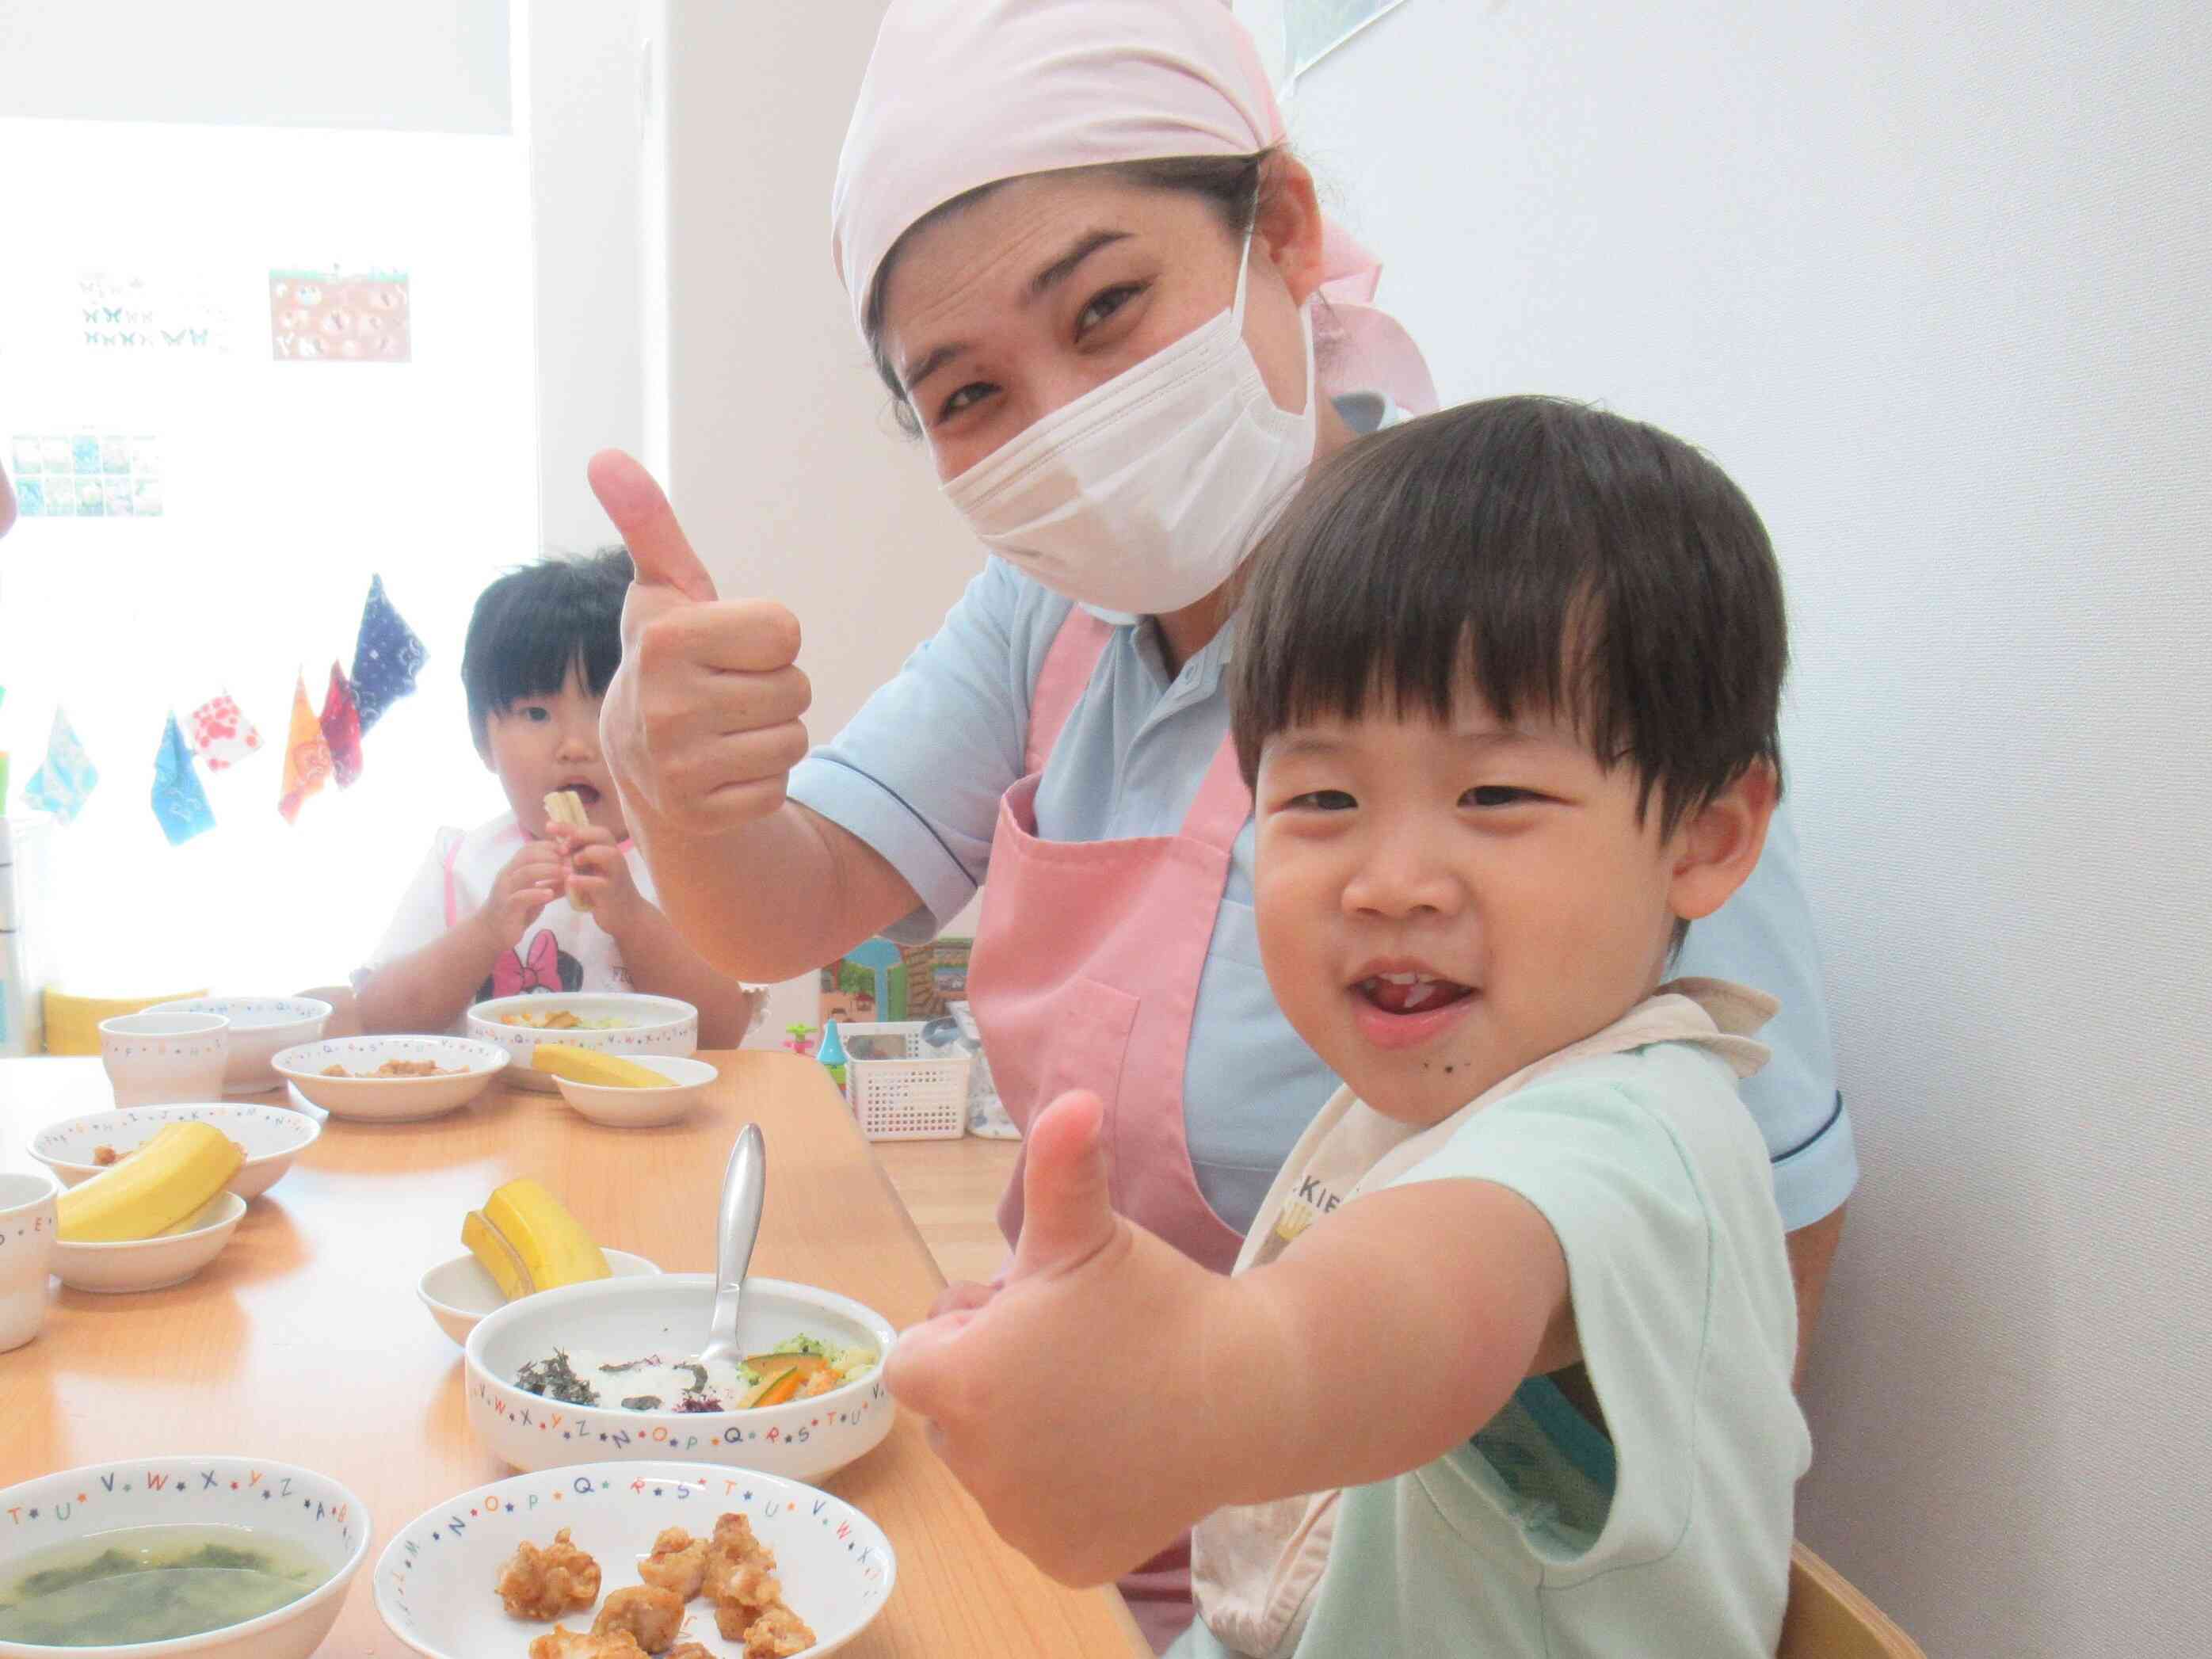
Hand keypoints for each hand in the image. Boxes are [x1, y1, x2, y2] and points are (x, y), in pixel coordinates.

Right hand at [475, 841, 564, 950]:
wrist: (492, 933)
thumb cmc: (516, 911)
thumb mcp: (536, 896)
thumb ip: (552, 885)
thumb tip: (574, 877)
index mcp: (513, 869)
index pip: (529, 849)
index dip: (548, 846)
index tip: (567, 849)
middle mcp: (507, 875)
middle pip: (529, 856)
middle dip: (552, 856)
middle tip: (571, 861)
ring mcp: (505, 890)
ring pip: (526, 872)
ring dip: (549, 870)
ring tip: (567, 873)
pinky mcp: (507, 907)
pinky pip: (521, 896)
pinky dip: (537, 893)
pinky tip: (550, 894)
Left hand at [547, 822, 645, 930]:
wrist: (627, 916)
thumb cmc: (604, 891)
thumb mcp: (590, 871)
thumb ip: (575, 859)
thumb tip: (551, 849)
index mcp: (606, 849)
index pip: (589, 830)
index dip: (568, 826)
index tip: (548, 827)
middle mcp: (614, 858)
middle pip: (603, 835)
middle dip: (579, 835)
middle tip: (562, 846)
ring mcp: (615, 874)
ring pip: (608, 855)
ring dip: (588, 854)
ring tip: (573, 861)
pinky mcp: (612, 893)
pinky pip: (600, 883)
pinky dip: (583, 881)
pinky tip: (570, 882)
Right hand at [587, 451, 813, 834]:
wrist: (640, 760)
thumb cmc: (671, 660)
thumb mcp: (663, 590)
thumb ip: (648, 524)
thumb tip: (605, 456)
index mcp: (664, 640)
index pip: (786, 630)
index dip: (766, 639)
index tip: (725, 649)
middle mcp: (664, 706)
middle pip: (797, 687)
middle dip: (773, 689)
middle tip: (725, 695)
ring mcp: (678, 768)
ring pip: (795, 738)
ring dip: (771, 735)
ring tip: (724, 731)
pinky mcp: (700, 814)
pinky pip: (778, 787)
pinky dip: (760, 780)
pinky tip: (721, 770)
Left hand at [886, 1092, 1230, 1585]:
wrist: (1249, 1390)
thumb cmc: (1156, 1300)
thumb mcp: (1092, 1230)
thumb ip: (1061, 1165)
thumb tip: (1072, 1097)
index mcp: (961, 1381)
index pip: (917, 1360)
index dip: (967, 1334)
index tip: (1028, 1318)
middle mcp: (976, 1464)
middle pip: (951, 1418)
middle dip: (993, 1385)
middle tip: (1069, 1354)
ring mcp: (1019, 1522)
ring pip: (993, 1471)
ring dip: (1024, 1439)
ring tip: (1098, 1400)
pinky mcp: (1064, 1561)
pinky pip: (1038, 1521)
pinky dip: (1064, 1497)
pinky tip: (1114, 1455)